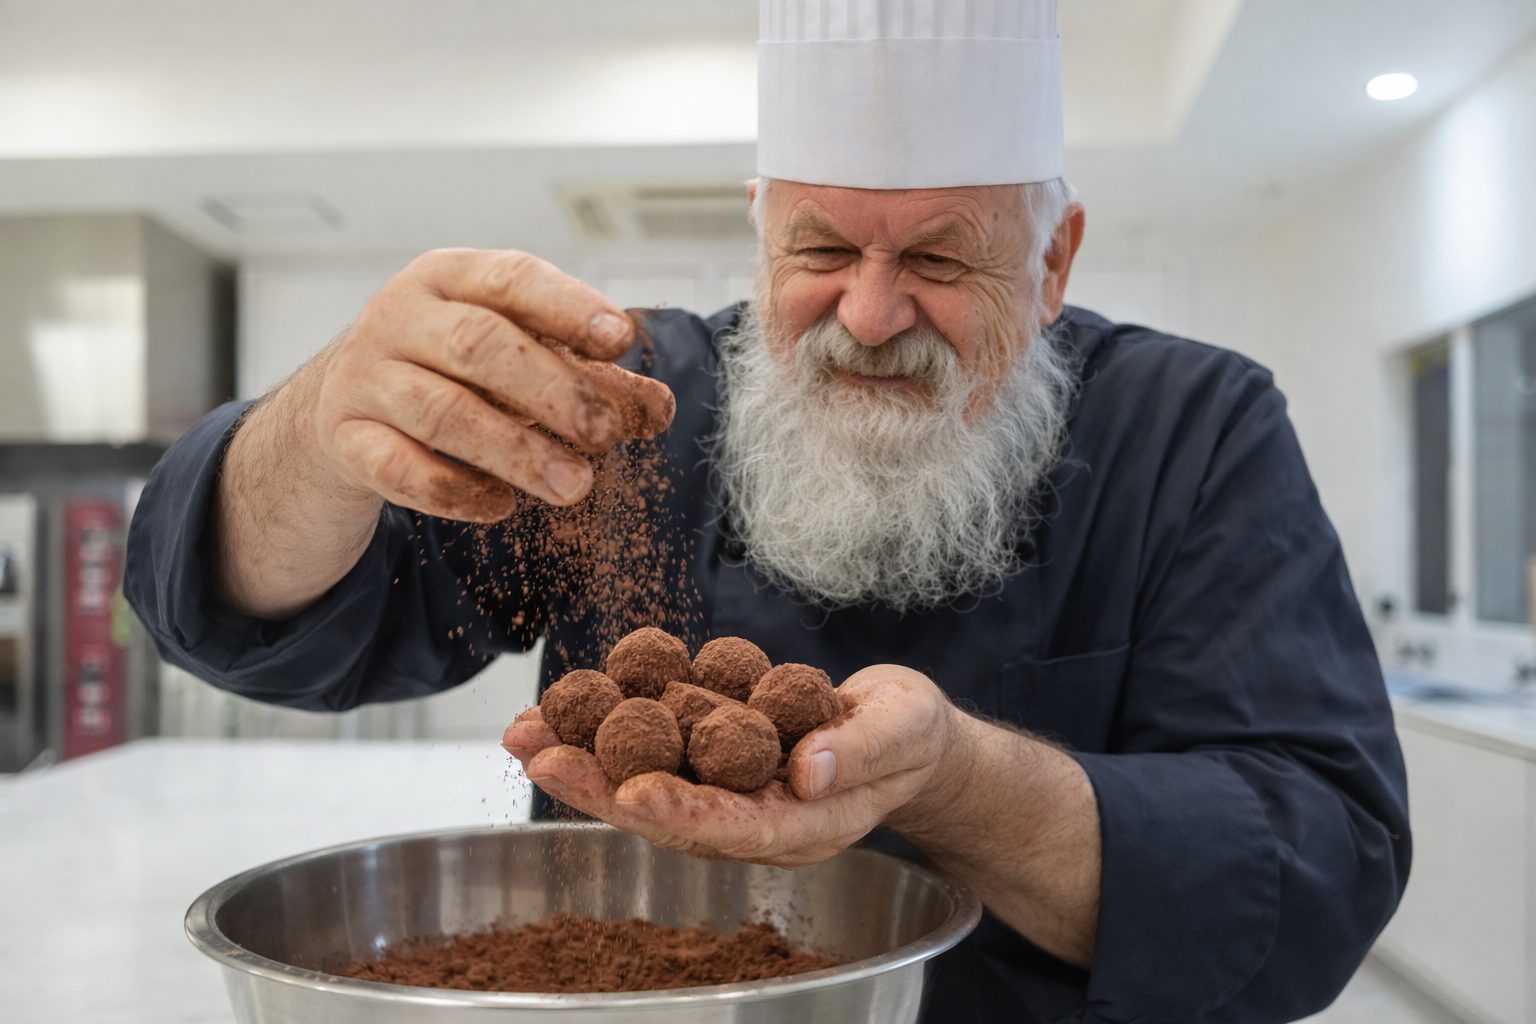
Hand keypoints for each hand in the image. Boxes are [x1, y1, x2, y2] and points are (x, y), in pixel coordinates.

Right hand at [307, 249, 674, 521]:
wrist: (344, 401)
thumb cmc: (453, 368)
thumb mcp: (512, 351)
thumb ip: (585, 372)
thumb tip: (659, 408)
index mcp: (449, 276)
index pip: (511, 278)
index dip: (568, 306)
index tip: (621, 340)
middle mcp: (399, 316)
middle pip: (477, 344)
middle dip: (550, 389)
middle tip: (606, 432)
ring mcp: (365, 377)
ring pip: (441, 413)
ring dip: (516, 451)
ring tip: (574, 485)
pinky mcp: (344, 438)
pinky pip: (398, 468)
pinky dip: (454, 491)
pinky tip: (499, 506)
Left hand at [502, 665, 963, 867]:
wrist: (905, 734)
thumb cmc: (911, 736)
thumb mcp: (903, 732)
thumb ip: (858, 753)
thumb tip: (804, 768)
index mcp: (800, 827)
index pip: (734, 827)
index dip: (682, 813)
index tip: (632, 795)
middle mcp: (750, 816)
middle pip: (666, 811)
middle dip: (597, 787)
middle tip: (537, 759)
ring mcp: (726, 787)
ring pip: (646, 777)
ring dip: (582, 756)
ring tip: (520, 733)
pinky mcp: (711, 752)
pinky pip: (654, 741)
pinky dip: (607, 722)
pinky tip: (561, 702)